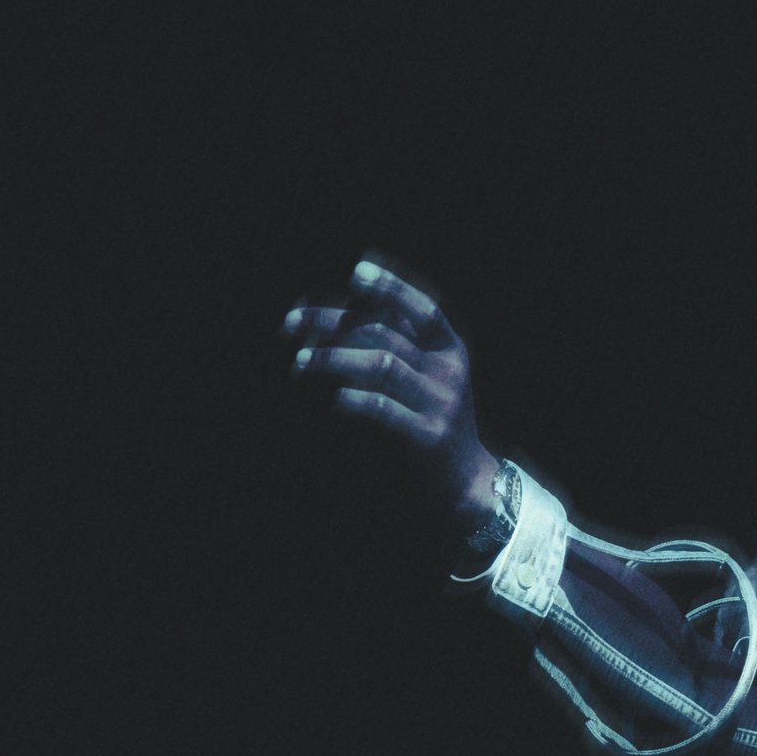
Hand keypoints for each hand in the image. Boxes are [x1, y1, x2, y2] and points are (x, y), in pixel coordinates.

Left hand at [284, 258, 494, 520]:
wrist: (466, 483)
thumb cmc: (432, 421)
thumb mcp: (427, 378)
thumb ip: (398, 346)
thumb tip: (332, 321)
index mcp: (450, 348)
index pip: (423, 307)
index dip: (392, 286)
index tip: (356, 272)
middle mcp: (449, 369)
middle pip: (384, 331)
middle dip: (330, 322)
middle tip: (290, 323)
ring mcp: (441, 402)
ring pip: (381, 364)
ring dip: (333, 358)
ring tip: (299, 362)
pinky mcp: (428, 436)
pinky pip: (383, 409)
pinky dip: (353, 399)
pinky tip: (332, 399)